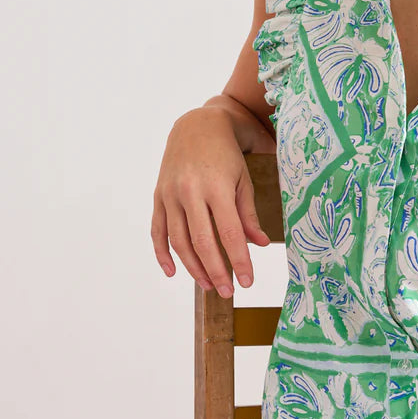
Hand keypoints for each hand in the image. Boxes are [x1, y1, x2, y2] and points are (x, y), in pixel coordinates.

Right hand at [151, 107, 272, 296]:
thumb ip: (248, 215)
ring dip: (193, 268)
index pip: (229, 234)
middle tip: (229, 292)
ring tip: (209, 285)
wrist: (197, 126)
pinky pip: (157, 231)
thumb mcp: (244, 181)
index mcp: (217, 187)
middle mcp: (190, 192)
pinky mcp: (158, 196)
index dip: (239, 261)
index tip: (249, 281)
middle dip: (216, 271)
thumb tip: (259, 245)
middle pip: (202, 242)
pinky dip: (162, 253)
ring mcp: (170, 195)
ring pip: (179, 241)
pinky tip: (173, 272)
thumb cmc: (227, 155)